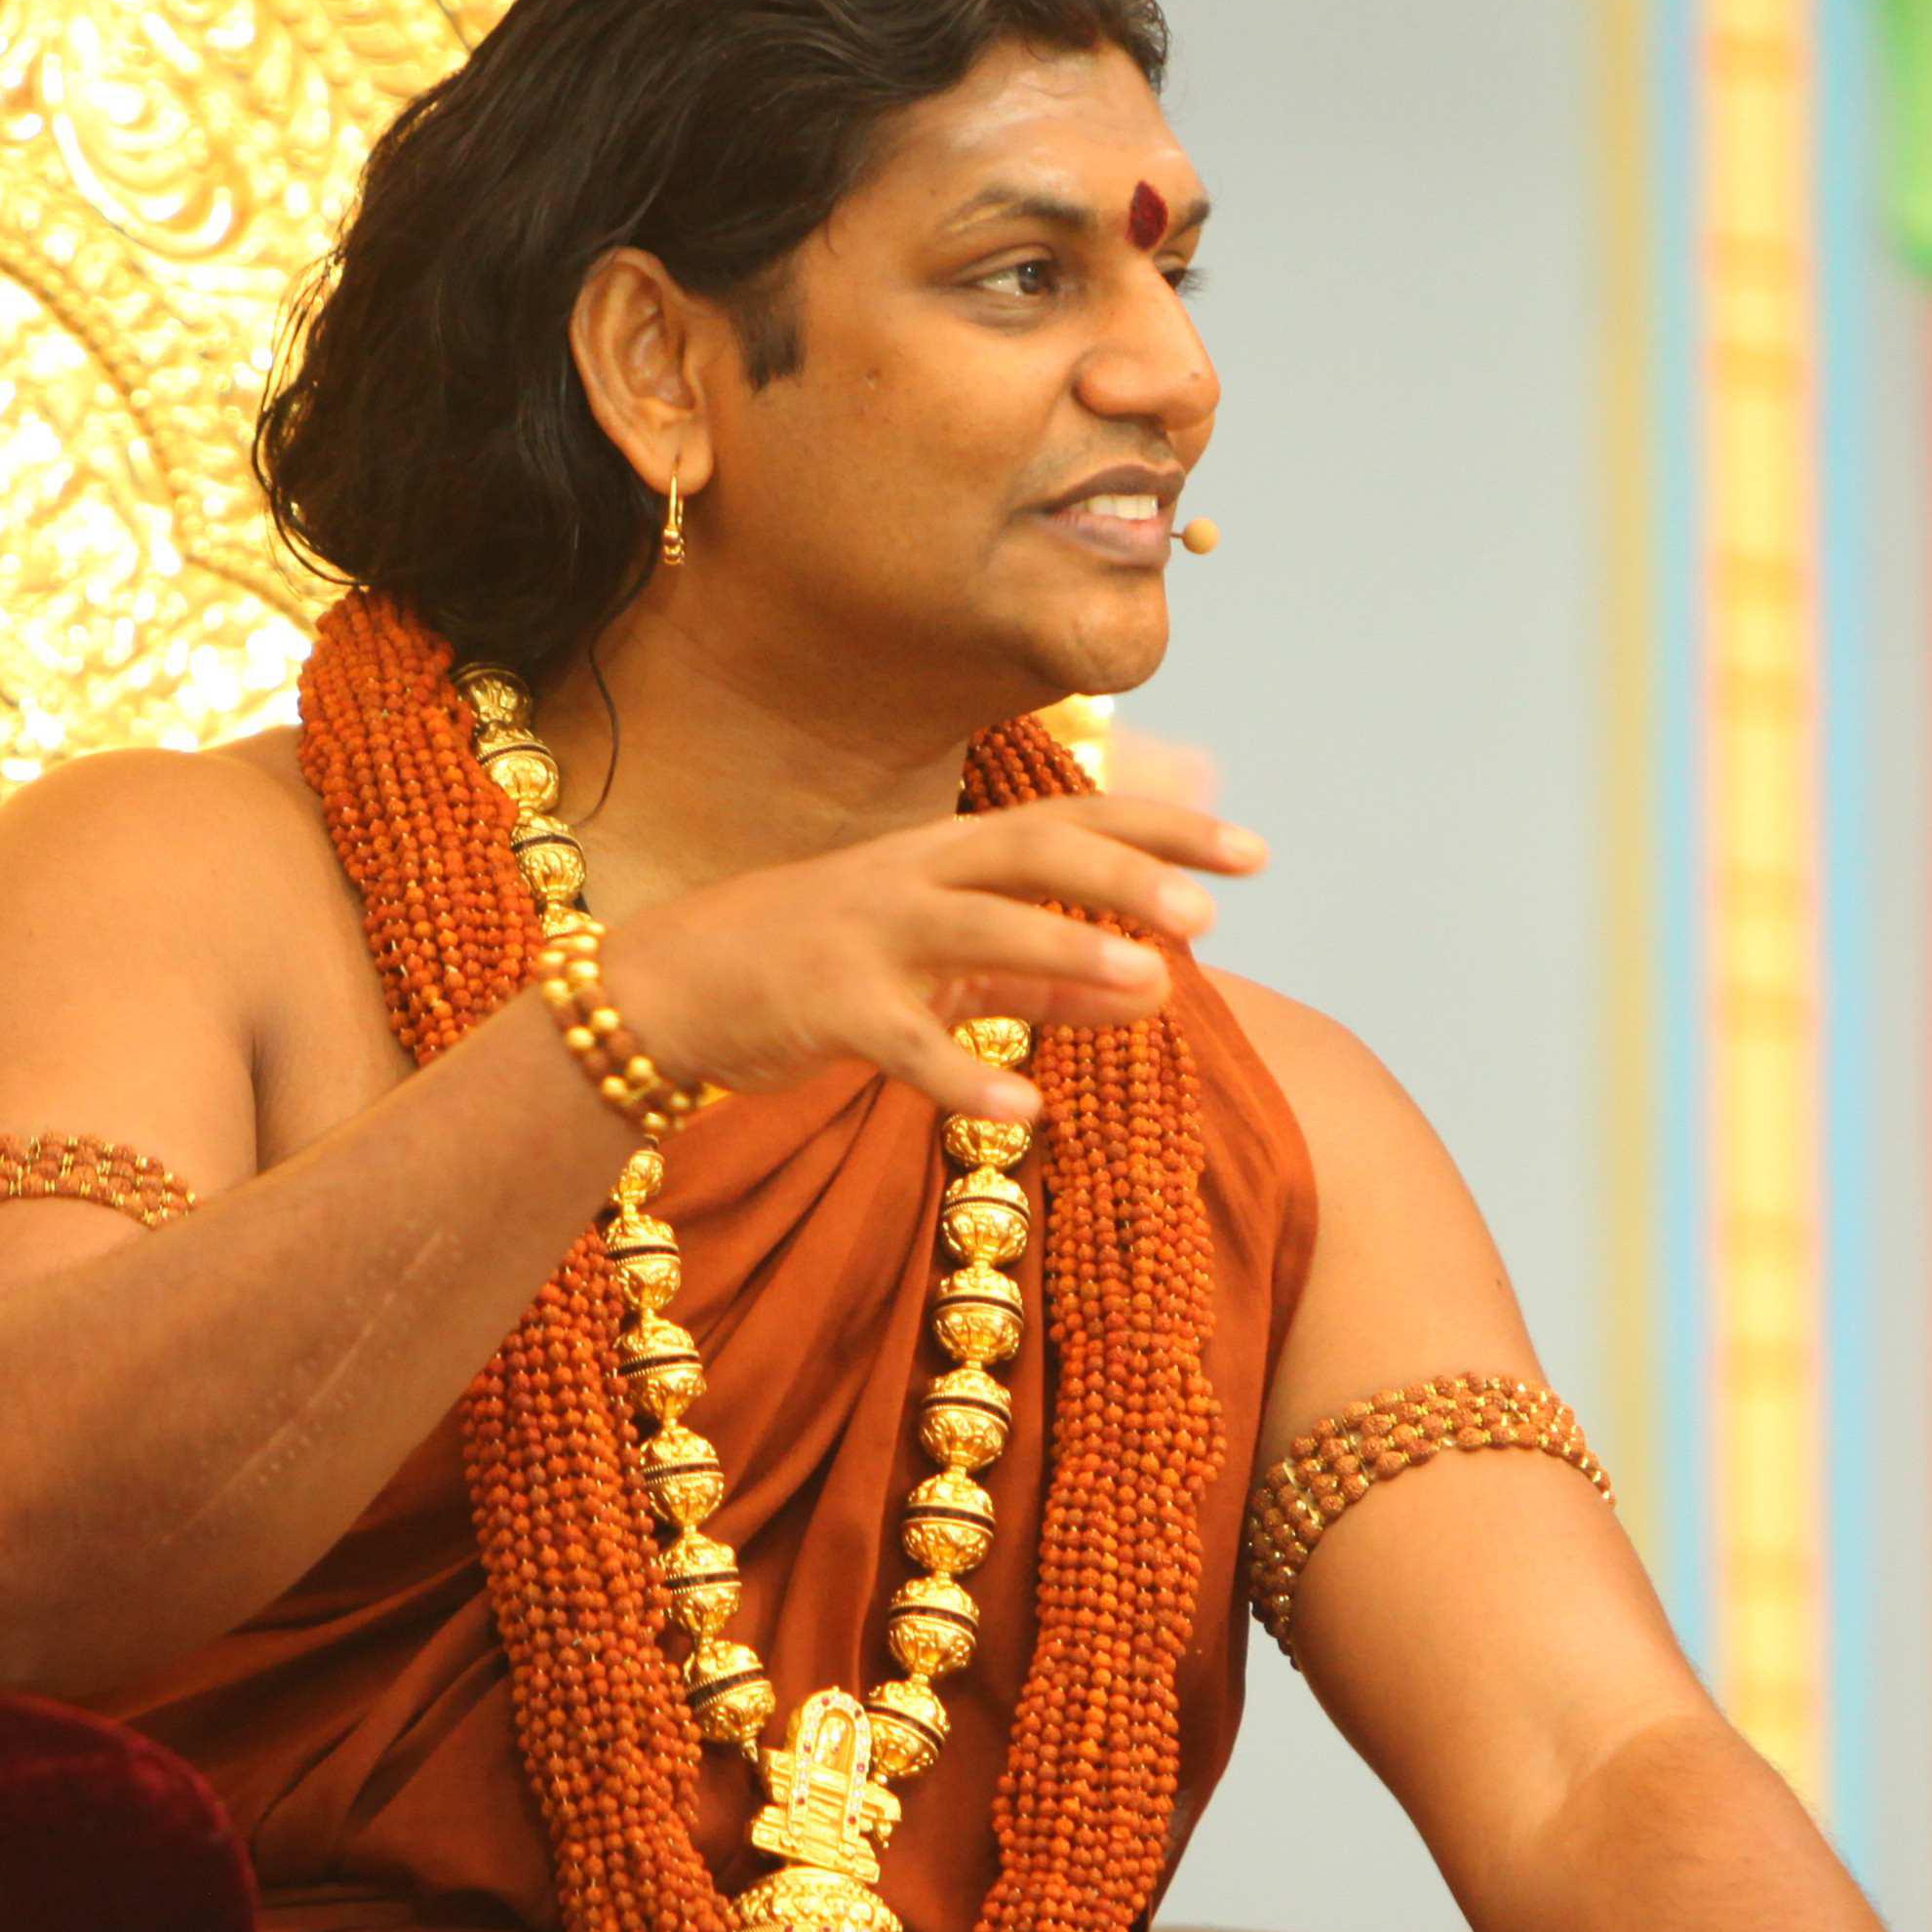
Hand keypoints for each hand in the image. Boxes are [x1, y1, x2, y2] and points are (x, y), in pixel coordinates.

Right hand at [596, 796, 1263, 1122]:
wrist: (677, 981)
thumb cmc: (828, 963)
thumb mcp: (948, 962)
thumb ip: (1048, 977)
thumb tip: (1160, 982)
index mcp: (953, 852)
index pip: (1077, 820)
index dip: (1166, 830)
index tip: (1254, 851)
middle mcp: (917, 874)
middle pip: (1034, 848)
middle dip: (1126, 870)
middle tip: (1212, 907)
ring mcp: (869, 935)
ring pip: (978, 927)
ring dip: (1065, 947)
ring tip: (1151, 976)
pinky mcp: (826, 1006)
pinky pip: (905, 1042)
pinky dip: (964, 1076)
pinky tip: (1026, 1111)